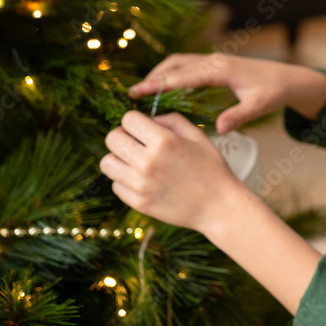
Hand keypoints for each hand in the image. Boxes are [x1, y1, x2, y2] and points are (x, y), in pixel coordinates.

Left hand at [100, 111, 246, 231]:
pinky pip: (115, 185)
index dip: (135, 121)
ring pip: (107, 163)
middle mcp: (147, 162)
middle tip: (136, 143)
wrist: (219, 206)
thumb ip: (170, 120)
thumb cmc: (211, 168)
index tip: (142, 128)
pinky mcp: (138, 203)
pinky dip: (124, 180)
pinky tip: (142, 180)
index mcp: (164, 141)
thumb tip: (148, 118)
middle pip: (112, 139)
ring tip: (135, 161)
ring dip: (119, 158)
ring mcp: (140, 184)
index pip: (128, 119)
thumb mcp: (197, 135)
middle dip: (122, 136)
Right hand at [127, 53, 325, 133]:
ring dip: (160, 74)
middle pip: (175, 64)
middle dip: (152, 77)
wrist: (288, 78)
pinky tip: (163, 89)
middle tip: (132, 95)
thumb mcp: (260, 106)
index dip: (158, 84)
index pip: (183, 75)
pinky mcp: (214, 64)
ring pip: (179, 62)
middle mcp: (214, 61)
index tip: (137, 92)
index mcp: (221, 69)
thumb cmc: (274, 92)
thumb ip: (239, 116)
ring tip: (142, 92)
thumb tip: (219, 130)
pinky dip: (171, 74)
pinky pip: (186, 65)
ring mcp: (213, 60)